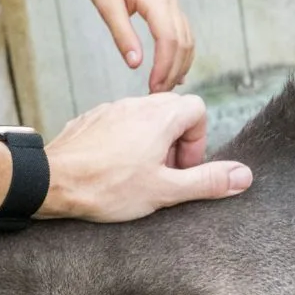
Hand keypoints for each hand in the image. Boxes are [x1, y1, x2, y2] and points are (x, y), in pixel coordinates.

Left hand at [41, 92, 251, 221]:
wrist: (52, 182)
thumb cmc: (108, 187)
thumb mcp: (165, 190)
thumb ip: (206, 181)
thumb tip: (243, 176)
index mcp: (160, 116)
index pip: (198, 110)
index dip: (198, 141)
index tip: (183, 169)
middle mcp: (136, 104)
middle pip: (172, 111)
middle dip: (176, 143)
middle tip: (164, 174)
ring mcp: (110, 109)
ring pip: (145, 118)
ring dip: (151, 144)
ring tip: (137, 176)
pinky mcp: (90, 119)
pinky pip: (119, 124)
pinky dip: (125, 143)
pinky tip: (112, 169)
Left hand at [76, 0, 193, 91]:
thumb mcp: (106, 5)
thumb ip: (122, 35)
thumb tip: (136, 65)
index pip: (169, 40)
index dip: (164, 67)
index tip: (152, 90)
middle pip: (183, 43)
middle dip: (173, 71)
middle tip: (157, 96)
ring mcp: (171, 1)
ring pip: (187, 39)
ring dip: (179, 65)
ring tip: (164, 88)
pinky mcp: (167, 4)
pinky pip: (182, 32)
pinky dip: (180, 53)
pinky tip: (173, 71)